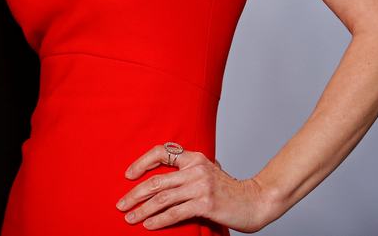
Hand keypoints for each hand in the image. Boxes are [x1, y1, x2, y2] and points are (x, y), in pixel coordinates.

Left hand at [115, 143, 274, 231]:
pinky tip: (149, 225)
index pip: (161, 152)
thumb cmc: (230, 190)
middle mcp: (195, 168)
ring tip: (130, 217)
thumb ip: (188, 172)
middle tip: (121, 204)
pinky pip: (175, 212)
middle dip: (134, 194)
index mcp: (193, 157)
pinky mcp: (205, 203)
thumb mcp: (208, 172)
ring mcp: (200, 185)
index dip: (141, 162)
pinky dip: (159, 220)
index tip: (128, 175)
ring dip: (142, 210)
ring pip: (162, 198)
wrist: (257, 201)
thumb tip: (163, 179)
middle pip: (156, 180)